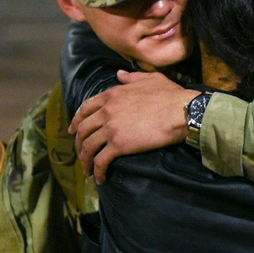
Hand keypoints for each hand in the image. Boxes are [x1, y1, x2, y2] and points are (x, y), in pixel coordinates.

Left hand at [69, 70, 197, 183]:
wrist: (180, 111)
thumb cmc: (170, 95)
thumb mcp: (150, 79)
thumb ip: (131, 77)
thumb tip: (119, 74)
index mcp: (111, 95)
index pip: (86, 108)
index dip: (76, 120)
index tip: (73, 130)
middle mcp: (106, 111)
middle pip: (82, 129)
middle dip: (78, 143)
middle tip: (80, 153)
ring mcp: (110, 128)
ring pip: (88, 147)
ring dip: (85, 160)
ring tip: (88, 170)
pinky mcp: (118, 145)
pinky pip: (100, 161)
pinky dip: (97, 171)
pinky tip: (100, 179)